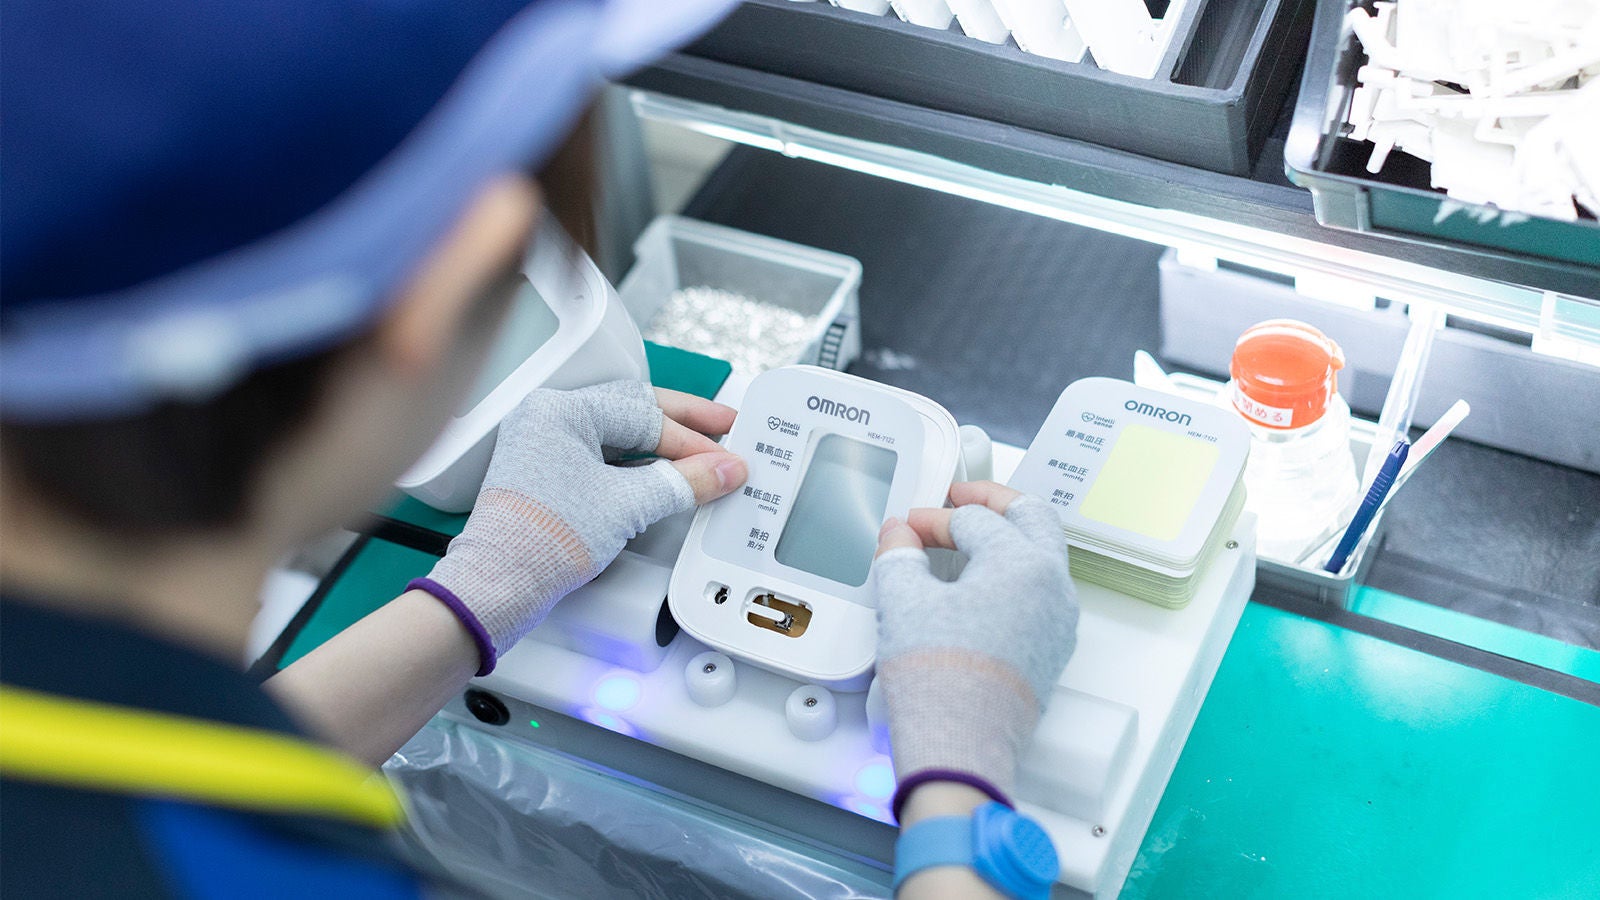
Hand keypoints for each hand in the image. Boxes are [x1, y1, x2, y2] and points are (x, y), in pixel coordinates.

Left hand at [413, 381, 745, 673]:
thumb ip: (685, 482)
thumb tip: (724, 469)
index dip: (694, 440)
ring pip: (621, 434)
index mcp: (561, 410)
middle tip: (727, 428)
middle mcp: (550, 419)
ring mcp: (547, 447)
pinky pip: (605, 457)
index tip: (726, 458)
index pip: (646, 415)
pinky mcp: (549, 475)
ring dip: (664, 446)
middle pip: (634, 412)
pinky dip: (640, 466)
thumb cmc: (538, 540)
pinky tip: (667, 474)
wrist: (499, 585)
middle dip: (684, 426)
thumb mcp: (627, 504)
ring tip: (703, 453)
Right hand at [871, 481, 1076, 817]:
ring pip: (1041, 553)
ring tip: (969, 536)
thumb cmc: (940, 680)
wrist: (959, 748)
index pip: (974, 520)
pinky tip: (980, 583)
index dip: (932, 517)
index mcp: (1022, 564)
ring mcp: (1058, 619)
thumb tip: (898, 535)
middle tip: (959, 496)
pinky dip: (1013, 572)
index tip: (906, 527)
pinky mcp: (1052, 648)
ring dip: (1007, 535)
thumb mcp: (903, 602)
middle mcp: (1052, 586)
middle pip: (1030, 518)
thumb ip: (899, 554)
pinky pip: (1040, 590)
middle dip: (992, 501)